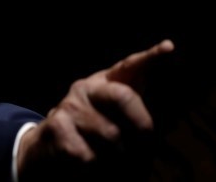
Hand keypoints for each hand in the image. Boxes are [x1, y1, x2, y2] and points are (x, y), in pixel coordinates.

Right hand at [17, 39, 174, 180]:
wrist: (47, 146)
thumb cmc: (91, 132)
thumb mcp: (112, 117)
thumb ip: (133, 108)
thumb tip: (154, 116)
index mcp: (105, 83)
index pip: (130, 66)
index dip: (150, 57)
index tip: (168, 48)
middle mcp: (86, 88)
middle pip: (124, 96)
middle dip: (141, 124)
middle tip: (144, 145)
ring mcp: (70, 106)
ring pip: (111, 134)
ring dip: (118, 156)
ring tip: (110, 158)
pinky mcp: (57, 126)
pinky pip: (91, 154)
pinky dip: (95, 167)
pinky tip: (88, 162)